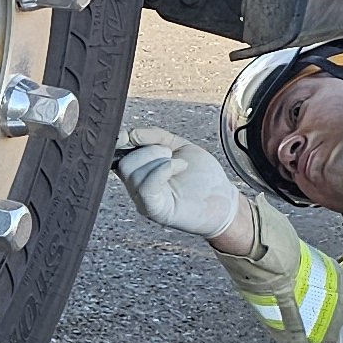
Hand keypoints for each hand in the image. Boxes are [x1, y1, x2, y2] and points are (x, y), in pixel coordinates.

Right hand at [115, 125, 246, 244]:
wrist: (223, 200)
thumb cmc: (203, 177)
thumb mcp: (177, 145)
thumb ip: (154, 137)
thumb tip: (131, 133)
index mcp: (140, 170)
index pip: (119, 154)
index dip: (124, 140)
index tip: (134, 135)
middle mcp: (137, 187)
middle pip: (124, 162)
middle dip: (148, 150)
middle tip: (169, 153)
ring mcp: (144, 200)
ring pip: (133, 173)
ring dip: (159, 160)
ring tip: (179, 164)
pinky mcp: (154, 210)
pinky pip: (146, 188)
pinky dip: (162, 170)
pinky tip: (179, 167)